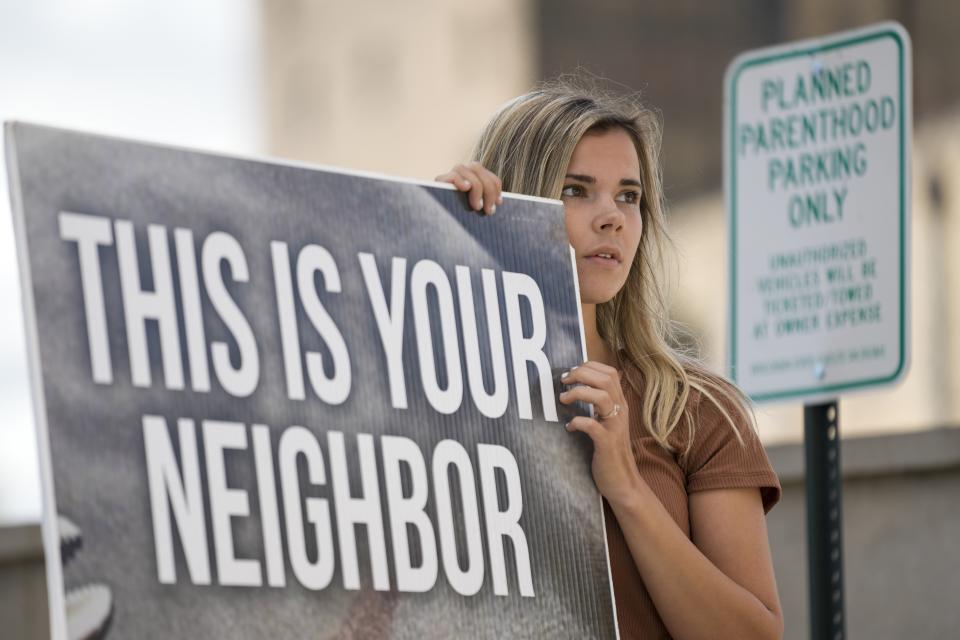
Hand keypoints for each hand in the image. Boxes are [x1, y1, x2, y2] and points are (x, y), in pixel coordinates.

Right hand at [434, 161, 502, 214]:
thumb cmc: (459, 220)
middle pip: (478, 168)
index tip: (499, 203)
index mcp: (472, 177)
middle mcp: (461, 173)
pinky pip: (453, 176)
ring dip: (478, 188)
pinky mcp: (439, 182)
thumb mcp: (476, 209)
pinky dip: (461, 181)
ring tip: (477, 206)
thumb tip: (499, 202)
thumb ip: (485, 202)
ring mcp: (450, 175)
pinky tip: (465, 189)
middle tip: (489, 210)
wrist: (437, 226)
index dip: (496, 187)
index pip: (488, 175)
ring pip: (469, 170)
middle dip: (489, 189)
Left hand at [559, 361, 642, 505]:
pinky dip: (577, 422)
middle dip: (581, 374)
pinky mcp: (607, 443)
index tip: (571, 373)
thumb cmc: (610, 452)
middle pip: (606, 379)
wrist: (623, 483)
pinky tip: (569, 428)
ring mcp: (615, 427)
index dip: (589, 367)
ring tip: (563, 399)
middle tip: (564, 382)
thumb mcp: (608, 424)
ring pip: (601, 396)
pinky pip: (592, 425)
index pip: (610, 373)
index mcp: (620, 404)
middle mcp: (620, 412)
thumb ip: (599, 407)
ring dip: (579, 393)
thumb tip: (578, 389)